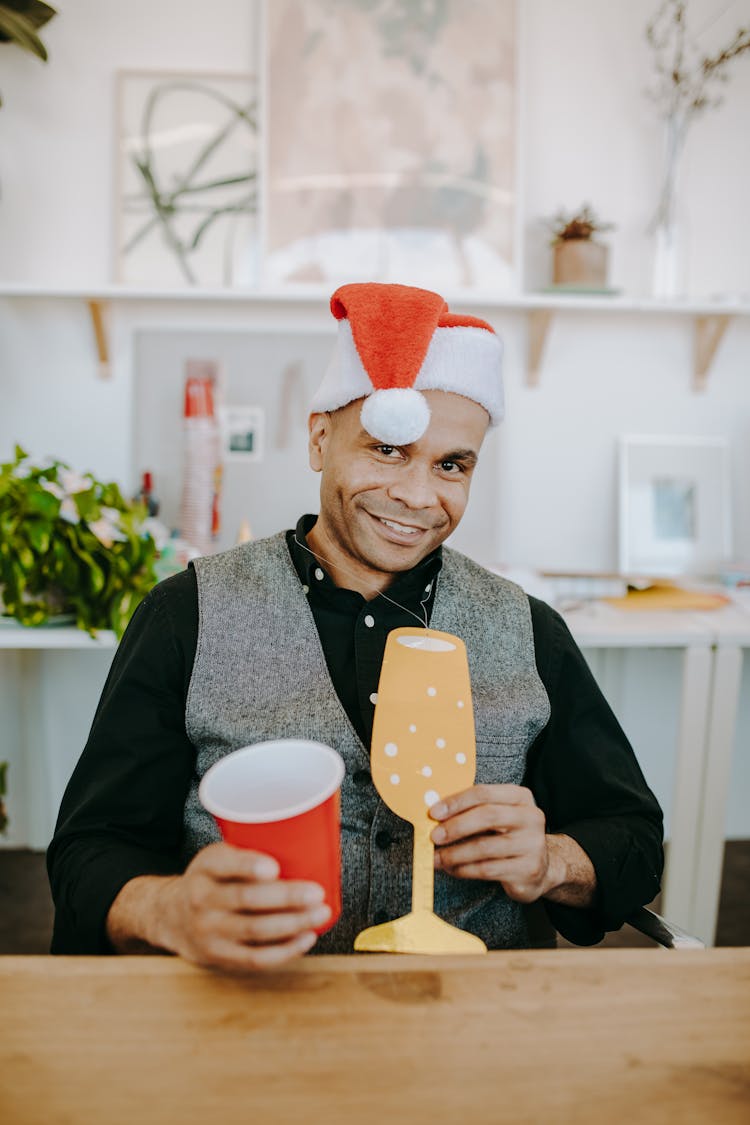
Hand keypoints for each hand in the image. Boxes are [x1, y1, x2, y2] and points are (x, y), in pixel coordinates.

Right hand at [151, 842, 330, 971]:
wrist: (174, 917)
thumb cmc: (212, 880)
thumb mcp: (219, 857)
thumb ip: (250, 854)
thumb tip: (310, 850)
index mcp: (205, 867)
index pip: (223, 864)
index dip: (248, 866)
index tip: (274, 867)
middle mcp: (202, 899)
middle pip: (246, 899)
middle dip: (286, 897)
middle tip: (317, 892)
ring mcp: (209, 931)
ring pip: (255, 930)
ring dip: (293, 923)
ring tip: (321, 913)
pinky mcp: (220, 957)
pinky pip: (256, 958)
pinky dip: (285, 950)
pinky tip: (307, 937)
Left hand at [429, 784, 560, 903]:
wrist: (542, 867)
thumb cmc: (509, 836)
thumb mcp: (498, 816)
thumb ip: (473, 810)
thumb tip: (435, 813)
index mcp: (521, 797)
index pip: (485, 793)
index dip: (457, 802)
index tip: (434, 812)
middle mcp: (531, 818)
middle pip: (488, 816)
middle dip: (456, 826)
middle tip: (434, 836)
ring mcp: (532, 845)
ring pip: (485, 847)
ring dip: (454, 853)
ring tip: (437, 858)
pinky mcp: (527, 870)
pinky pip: (487, 869)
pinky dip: (464, 869)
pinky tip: (452, 869)